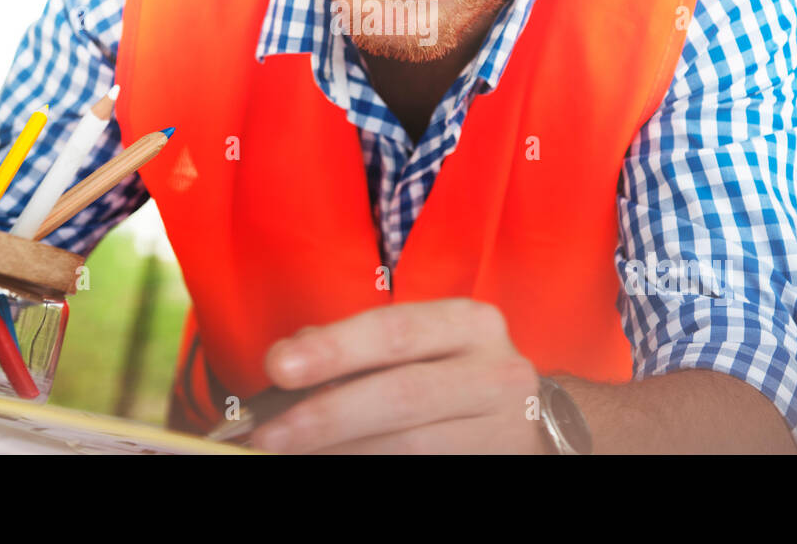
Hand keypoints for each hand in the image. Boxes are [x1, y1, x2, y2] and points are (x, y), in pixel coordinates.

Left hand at [249, 298, 545, 453]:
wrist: (526, 421)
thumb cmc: (454, 375)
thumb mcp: (420, 346)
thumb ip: (359, 346)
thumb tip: (291, 354)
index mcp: (470, 324)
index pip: (395, 332)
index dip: (335, 349)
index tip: (278, 366)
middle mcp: (496, 372)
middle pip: (402, 395)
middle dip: (327, 416)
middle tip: (269, 434)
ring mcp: (503, 430)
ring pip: (410, 447)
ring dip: (340, 454)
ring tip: (290, 455)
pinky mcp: (497, 466)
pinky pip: (420, 472)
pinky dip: (366, 468)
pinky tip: (332, 465)